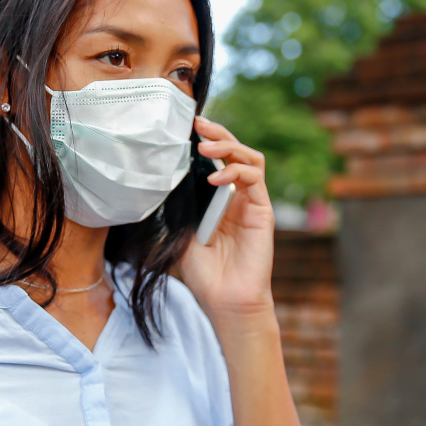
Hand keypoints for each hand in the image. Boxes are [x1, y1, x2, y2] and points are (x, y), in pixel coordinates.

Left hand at [179, 116, 275, 320]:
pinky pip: (255, 179)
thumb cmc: (204, 274)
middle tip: (198, 124)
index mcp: (219, 200)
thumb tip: (162, 178)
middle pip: (235, 151)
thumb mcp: (181, 233)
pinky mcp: (263, 211)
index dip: (206, 141)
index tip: (185, 129)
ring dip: (229, 146)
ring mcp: (252, 202)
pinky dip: (236, 171)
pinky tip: (216, 178)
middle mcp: (238, 197)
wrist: (224, 301)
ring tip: (206, 148)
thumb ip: (180, 207)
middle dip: (218, 134)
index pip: (217, 160)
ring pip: (250, 157)